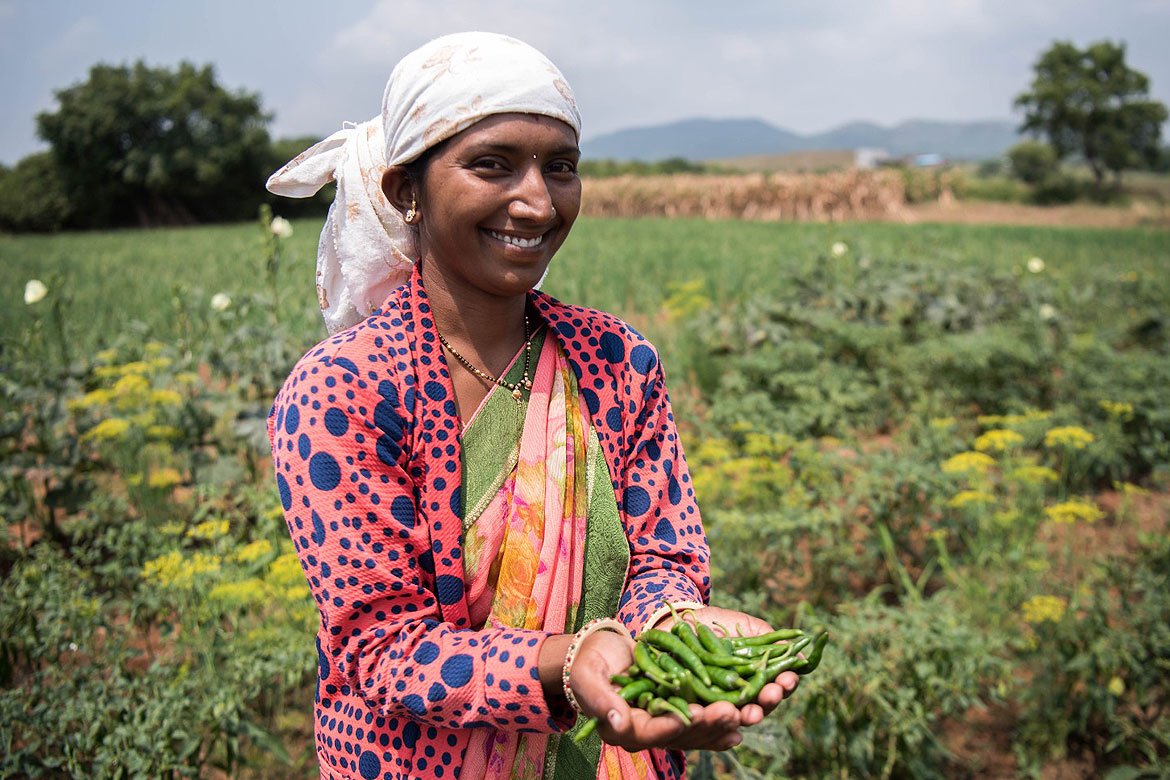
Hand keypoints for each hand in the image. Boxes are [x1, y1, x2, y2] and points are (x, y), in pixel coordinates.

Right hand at [568, 630, 746, 750]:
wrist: (601, 652)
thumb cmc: (589, 662)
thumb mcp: (589, 677)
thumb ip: (601, 699)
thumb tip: (618, 722)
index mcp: (621, 729)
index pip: (649, 732)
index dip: (672, 725)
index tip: (693, 715)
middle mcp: (646, 732)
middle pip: (681, 735)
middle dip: (708, 724)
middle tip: (731, 710)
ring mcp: (665, 723)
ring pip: (697, 731)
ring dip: (723, 722)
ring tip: (748, 712)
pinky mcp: (678, 712)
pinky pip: (703, 723)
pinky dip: (724, 722)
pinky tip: (746, 718)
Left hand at [651, 606, 800, 726]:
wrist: (680, 623)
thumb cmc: (718, 625)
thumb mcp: (748, 628)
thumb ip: (772, 642)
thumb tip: (801, 657)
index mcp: (755, 682)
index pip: (774, 690)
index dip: (783, 687)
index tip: (788, 679)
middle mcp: (738, 699)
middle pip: (757, 709)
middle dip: (767, 703)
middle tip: (771, 694)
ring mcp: (716, 707)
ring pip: (733, 720)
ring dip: (744, 717)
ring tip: (750, 712)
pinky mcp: (691, 711)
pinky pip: (703, 722)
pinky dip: (712, 722)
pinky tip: (722, 717)